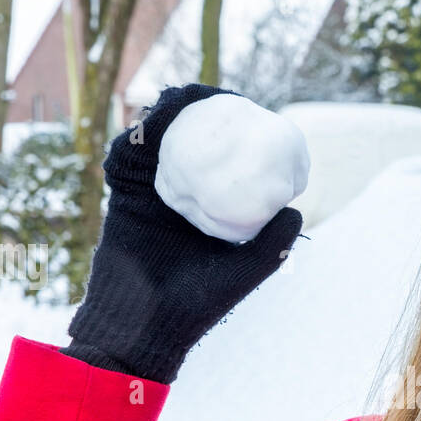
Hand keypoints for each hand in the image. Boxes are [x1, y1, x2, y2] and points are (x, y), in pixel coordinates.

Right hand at [63, 84, 303, 384]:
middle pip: (196, 150)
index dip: (240, 142)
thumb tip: (296, 207)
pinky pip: (129, 160)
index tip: (254, 118)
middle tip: (220, 97)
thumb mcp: (245, 273)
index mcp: (214, 215)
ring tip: (186, 96)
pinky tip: (154, 115)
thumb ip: (271, 244)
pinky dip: (139, 135)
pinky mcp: (125, 198)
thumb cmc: (197, 305)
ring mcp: (153, 198)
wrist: (143, 324)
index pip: (230, 169)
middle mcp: (185, 202)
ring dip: (171, 118)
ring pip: (162, 148)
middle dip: (204, 119)